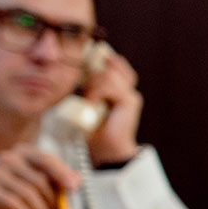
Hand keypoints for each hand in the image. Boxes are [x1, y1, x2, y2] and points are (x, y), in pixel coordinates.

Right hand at [0, 147, 81, 208]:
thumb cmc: (27, 194)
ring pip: (28, 194)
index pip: (47, 160)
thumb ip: (61, 181)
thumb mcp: (46, 186)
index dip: (62, 174)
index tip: (74, 188)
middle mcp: (8, 158)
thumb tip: (76, 181)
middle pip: (39, 180)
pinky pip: (13, 203)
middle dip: (53, 202)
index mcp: (25, 152)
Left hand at [82, 48, 142, 164]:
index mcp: (118, 87)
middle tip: (85, 90)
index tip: (86, 62)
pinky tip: (91, 104)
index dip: (101, 57)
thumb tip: (77, 68)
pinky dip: (96, 93)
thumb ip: (88, 84)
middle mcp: (127, 88)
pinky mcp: (130, 101)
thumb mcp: (86, 100)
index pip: (114, 60)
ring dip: (93, 85)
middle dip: (93, 72)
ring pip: (108, 73)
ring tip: (88, 100)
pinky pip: (110, 85)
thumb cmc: (91, 129)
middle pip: (111, 62)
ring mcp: (130, 94)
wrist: (104, 150)